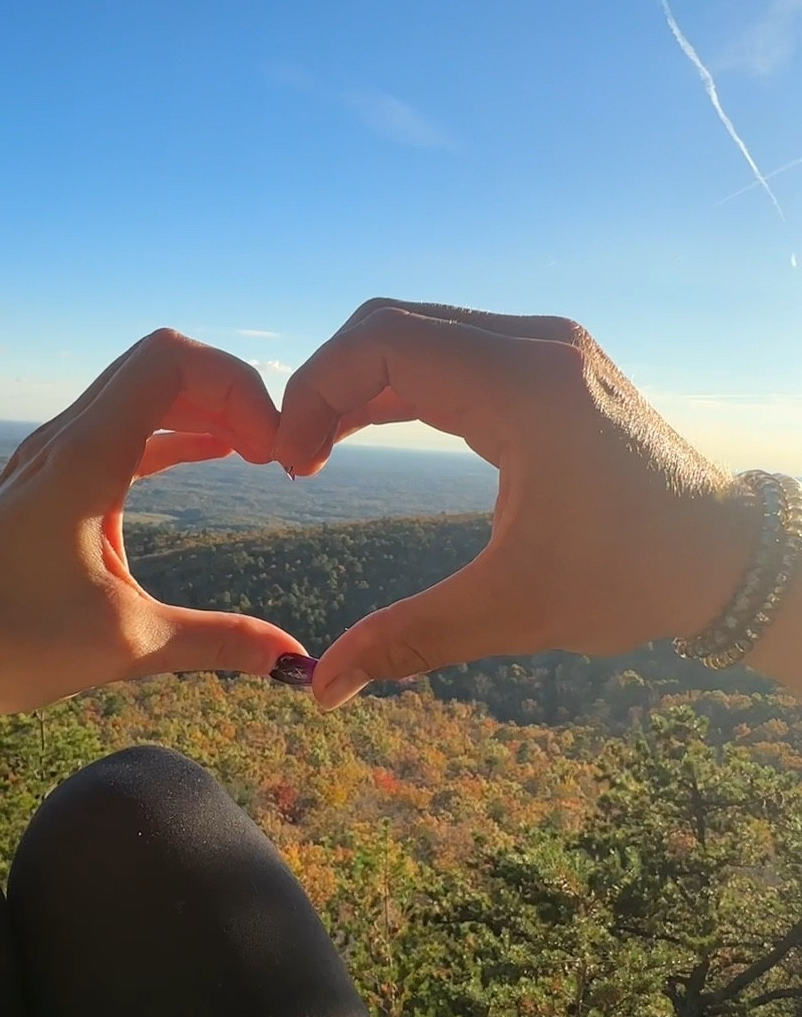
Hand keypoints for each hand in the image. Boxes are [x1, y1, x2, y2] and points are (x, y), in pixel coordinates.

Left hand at [0, 330, 306, 746]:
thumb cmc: (4, 644)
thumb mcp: (125, 645)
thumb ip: (218, 642)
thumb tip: (297, 661)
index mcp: (82, 458)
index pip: (173, 360)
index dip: (239, 388)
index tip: (272, 454)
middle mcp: (65, 440)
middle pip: (164, 365)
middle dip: (232, 393)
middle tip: (277, 454)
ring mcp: (53, 458)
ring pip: (143, 393)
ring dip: (205, 410)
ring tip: (259, 454)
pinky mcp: (49, 484)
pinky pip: (125, 429)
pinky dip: (176, 433)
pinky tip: (216, 457)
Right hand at [275, 301, 759, 707]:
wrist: (724, 557)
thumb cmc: (630, 577)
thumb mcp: (512, 611)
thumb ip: (408, 640)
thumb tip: (319, 690)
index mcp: (526, 387)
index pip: (384, 342)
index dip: (317, 391)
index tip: (293, 463)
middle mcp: (536, 346)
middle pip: (391, 326)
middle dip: (328, 387)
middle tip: (296, 462)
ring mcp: (547, 347)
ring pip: (418, 334)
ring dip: (360, 386)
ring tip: (318, 454)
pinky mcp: (550, 365)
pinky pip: (451, 351)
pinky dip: (400, 386)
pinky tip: (365, 432)